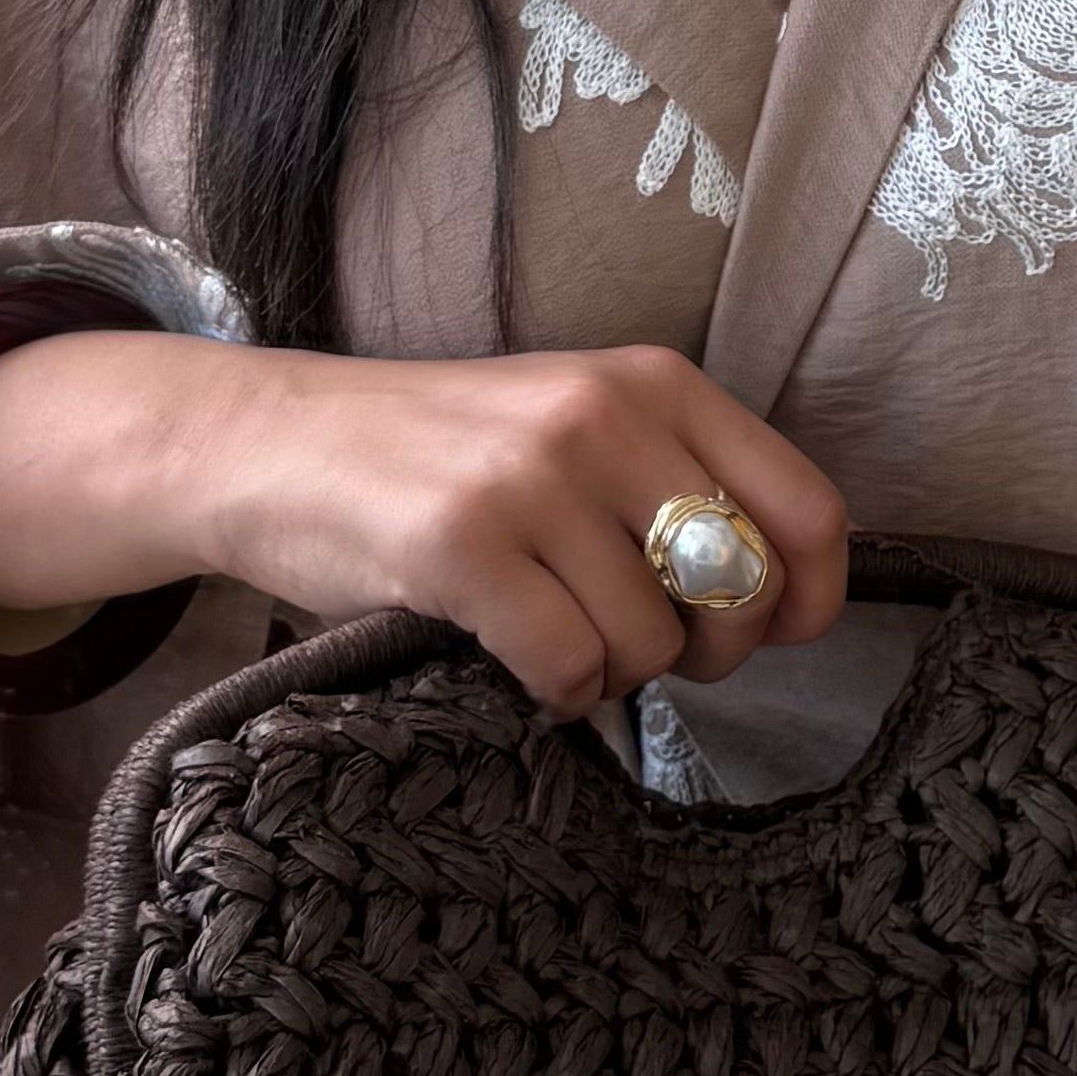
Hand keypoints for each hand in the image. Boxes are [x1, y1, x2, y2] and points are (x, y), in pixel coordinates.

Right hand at [0, 331, 848, 719]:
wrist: (267, 444)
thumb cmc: (436, 455)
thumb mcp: (575, 427)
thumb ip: (676, 487)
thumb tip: (775, 605)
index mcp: (656, 383)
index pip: (807, 509)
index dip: (809, 598)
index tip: (776, 637)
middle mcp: (606, 418)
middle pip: (740, 593)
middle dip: (703, 650)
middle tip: (633, 642)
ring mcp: (533, 479)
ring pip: (652, 644)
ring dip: (610, 672)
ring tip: (549, 634)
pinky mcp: (463, 546)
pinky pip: (570, 669)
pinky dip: (553, 692)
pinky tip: (511, 657)